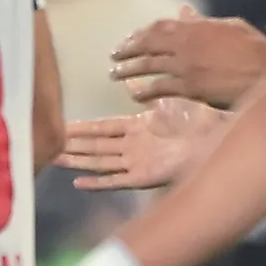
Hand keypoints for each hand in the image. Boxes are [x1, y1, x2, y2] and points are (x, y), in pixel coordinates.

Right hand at [63, 98, 218, 191]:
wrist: (217, 136)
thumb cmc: (199, 118)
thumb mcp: (168, 101)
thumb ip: (147, 94)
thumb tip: (130, 82)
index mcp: (139, 126)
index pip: (103, 127)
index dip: (83, 127)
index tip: (63, 125)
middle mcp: (134, 146)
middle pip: (96, 145)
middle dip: (73, 145)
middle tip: (48, 144)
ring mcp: (137, 162)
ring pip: (99, 162)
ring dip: (78, 161)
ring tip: (55, 160)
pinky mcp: (143, 178)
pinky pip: (115, 181)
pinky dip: (97, 183)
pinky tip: (78, 183)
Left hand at [110, 9, 265, 108]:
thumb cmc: (254, 48)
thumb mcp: (229, 26)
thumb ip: (202, 21)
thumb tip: (184, 11)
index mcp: (195, 26)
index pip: (158, 27)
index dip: (139, 33)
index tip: (129, 39)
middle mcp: (185, 44)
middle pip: (146, 44)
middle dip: (127, 50)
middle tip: (114, 57)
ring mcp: (186, 66)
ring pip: (147, 66)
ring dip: (127, 70)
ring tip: (114, 75)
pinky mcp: (190, 87)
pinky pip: (159, 89)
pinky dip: (144, 92)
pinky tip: (134, 96)